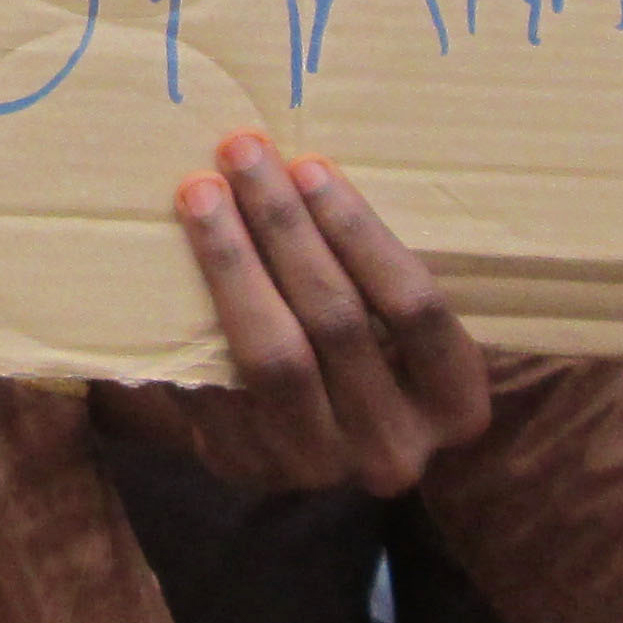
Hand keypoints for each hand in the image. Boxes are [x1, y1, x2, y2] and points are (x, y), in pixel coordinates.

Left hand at [98, 132, 493, 496]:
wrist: (302, 441)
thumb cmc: (363, 354)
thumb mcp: (399, 328)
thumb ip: (373, 272)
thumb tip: (300, 166)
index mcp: (457, 405)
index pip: (416, 307)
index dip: (359, 233)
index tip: (309, 165)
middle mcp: (396, 448)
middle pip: (336, 319)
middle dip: (284, 225)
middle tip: (242, 154)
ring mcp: (321, 466)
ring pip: (272, 352)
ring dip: (233, 262)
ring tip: (202, 194)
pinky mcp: (250, 468)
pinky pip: (217, 379)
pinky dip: (193, 318)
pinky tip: (166, 263)